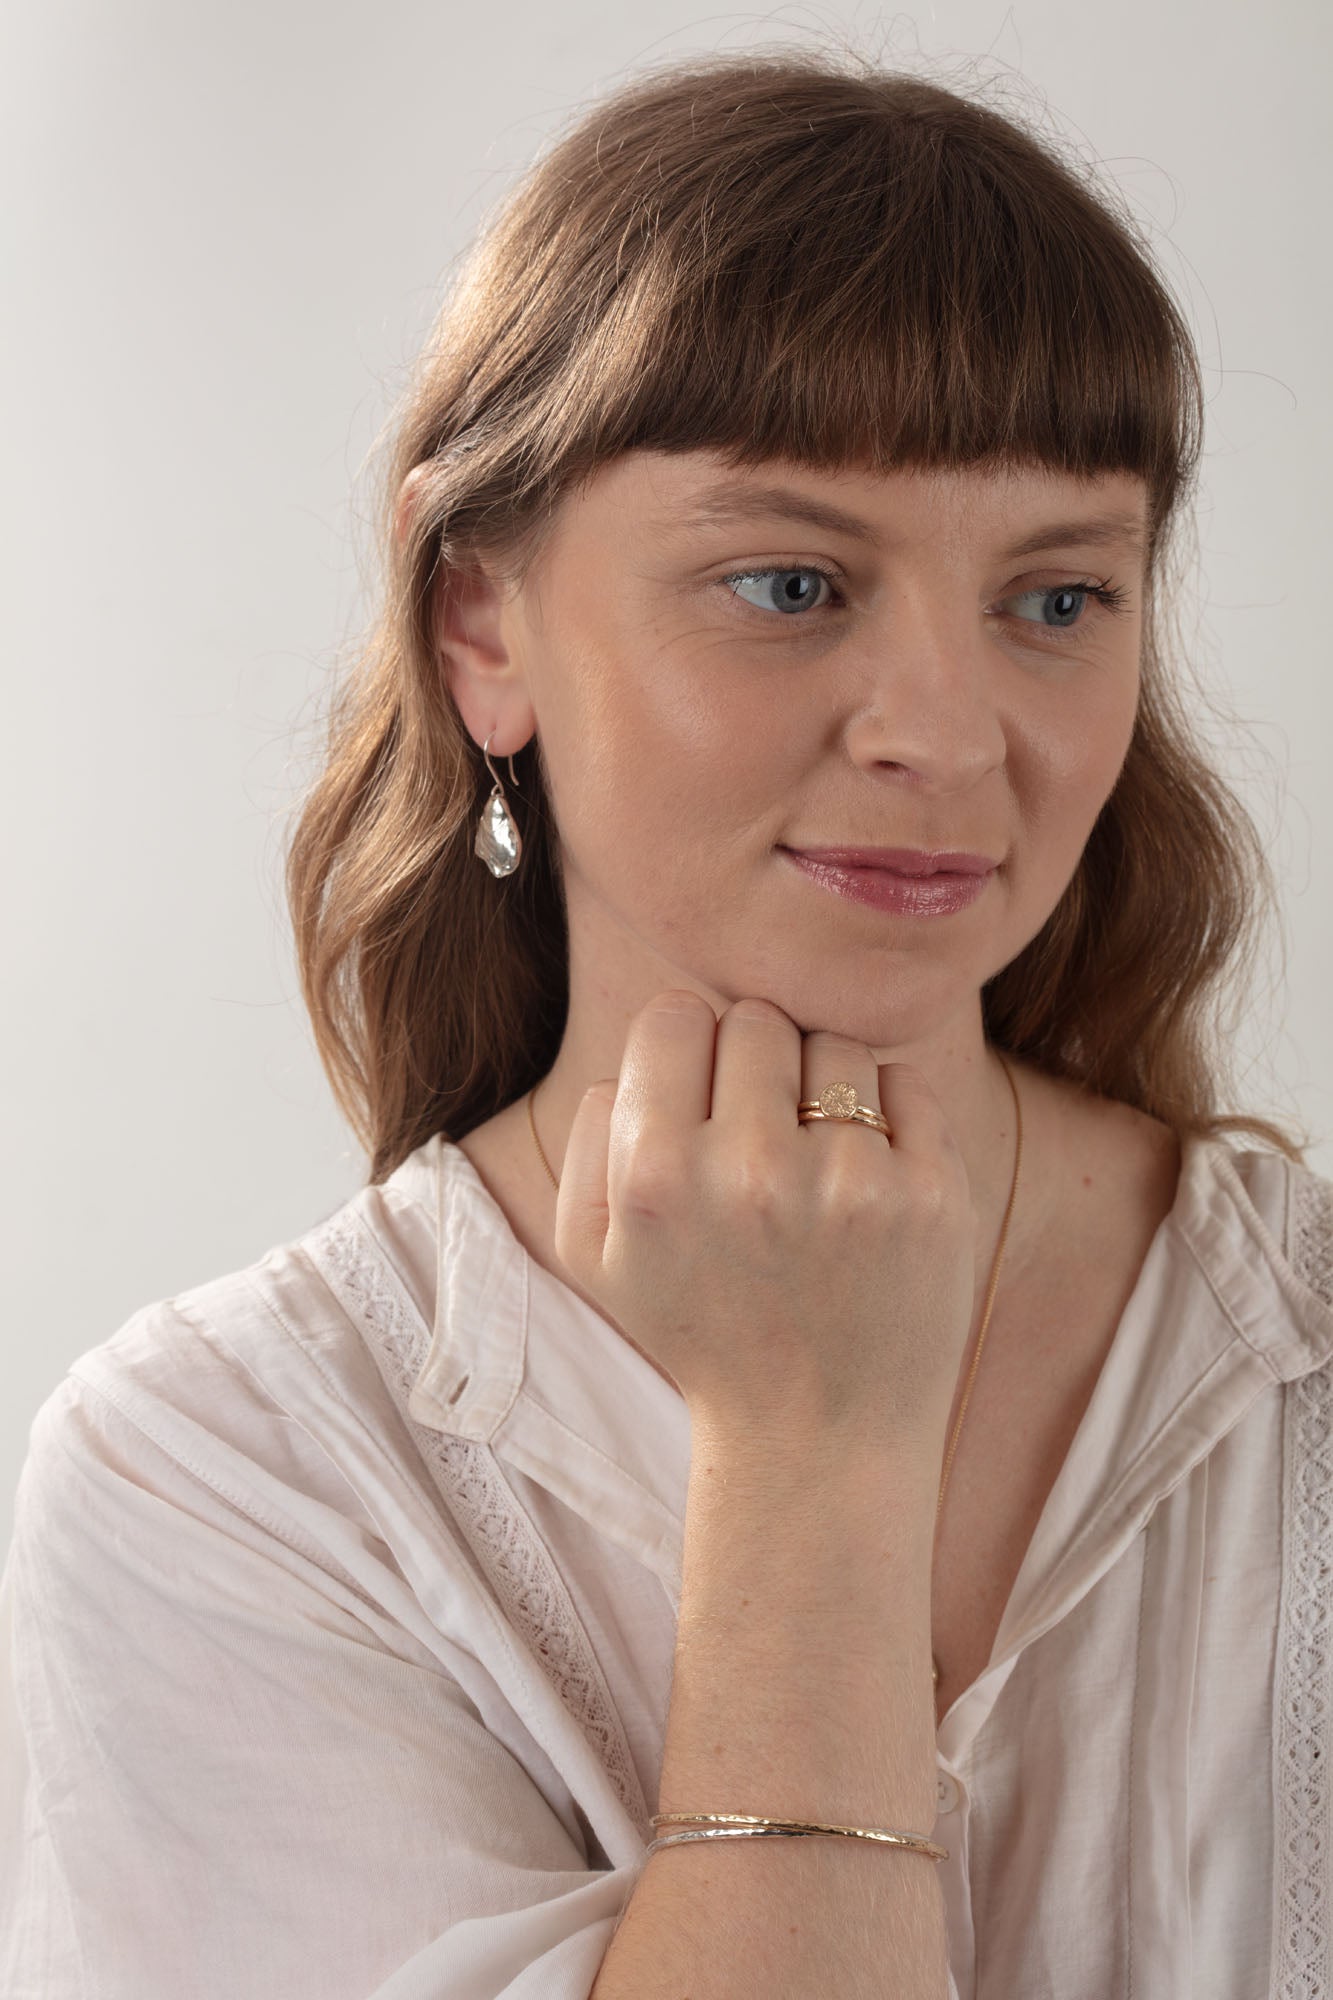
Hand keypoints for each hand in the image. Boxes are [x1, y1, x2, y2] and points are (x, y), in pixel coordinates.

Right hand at [551, 991, 980, 1459]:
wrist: (816, 1439)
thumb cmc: (700, 1329)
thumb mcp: (596, 1255)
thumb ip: (593, 1135)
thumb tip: (642, 1055)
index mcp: (655, 1177)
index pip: (672, 1016)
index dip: (686, 1052)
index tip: (701, 1103)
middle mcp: (749, 1171)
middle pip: (756, 1020)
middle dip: (755, 1068)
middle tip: (760, 1141)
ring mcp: (849, 1181)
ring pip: (835, 1044)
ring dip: (825, 1090)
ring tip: (814, 1165)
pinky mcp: (931, 1195)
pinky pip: (906, 1084)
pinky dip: (891, 1117)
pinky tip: (867, 1180)